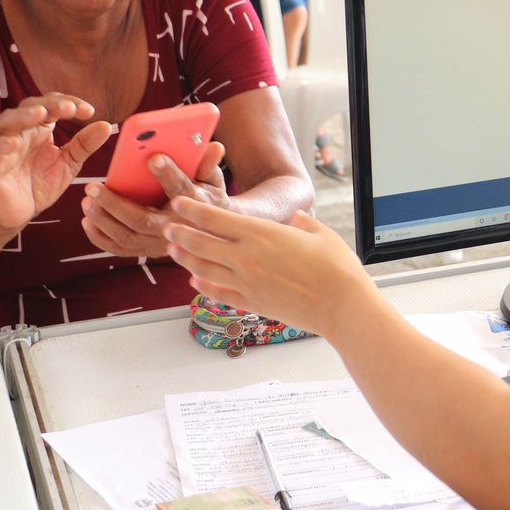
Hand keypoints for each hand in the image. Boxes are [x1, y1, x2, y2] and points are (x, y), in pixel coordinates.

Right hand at [0, 94, 110, 231]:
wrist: (20, 213)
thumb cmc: (41, 183)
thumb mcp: (69, 164)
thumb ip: (84, 145)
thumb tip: (106, 125)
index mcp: (41, 129)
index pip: (52, 105)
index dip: (69, 103)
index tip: (89, 111)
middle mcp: (22, 132)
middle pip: (30, 106)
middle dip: (49, 105)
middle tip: (69, 108)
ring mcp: (5, 146)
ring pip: (8, 121)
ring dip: (23, 115)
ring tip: (40, 114)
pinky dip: (1, 144)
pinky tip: (13, 143)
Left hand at [80, 140, 231, 258]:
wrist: (210, 234)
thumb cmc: (207, 199)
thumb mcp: (213, 180)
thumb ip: (208, 164)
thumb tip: (214, 146)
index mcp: (194, 206)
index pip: (181, 189)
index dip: (168, 174)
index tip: (153, 157)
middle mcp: (176, 229)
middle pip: (143, 220)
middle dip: (115, 204)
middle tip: (92, 186)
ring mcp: (160, 244)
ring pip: (127, 236)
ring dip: (103, 220)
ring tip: (86, 201)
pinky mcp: (147, 251)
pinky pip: (120, 248)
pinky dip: (101, 238)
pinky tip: (88, 221)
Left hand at [164, 199, 374, 335]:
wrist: (341, 305)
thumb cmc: (336, 269)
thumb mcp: (320, 233)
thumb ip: (303, 223)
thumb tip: (296, 219)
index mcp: (261, 234)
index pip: (215, 218)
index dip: (192, 210)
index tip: (179, 203)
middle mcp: (246, 258)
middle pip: (200, 243)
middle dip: (180, 234)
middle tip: (168, 227)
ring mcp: (246, 283)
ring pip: (202, 269)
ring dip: (185, 259)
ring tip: (174, 252)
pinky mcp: (252, 303)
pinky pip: (218, 293)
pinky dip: (203, 286)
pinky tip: (196, 282)